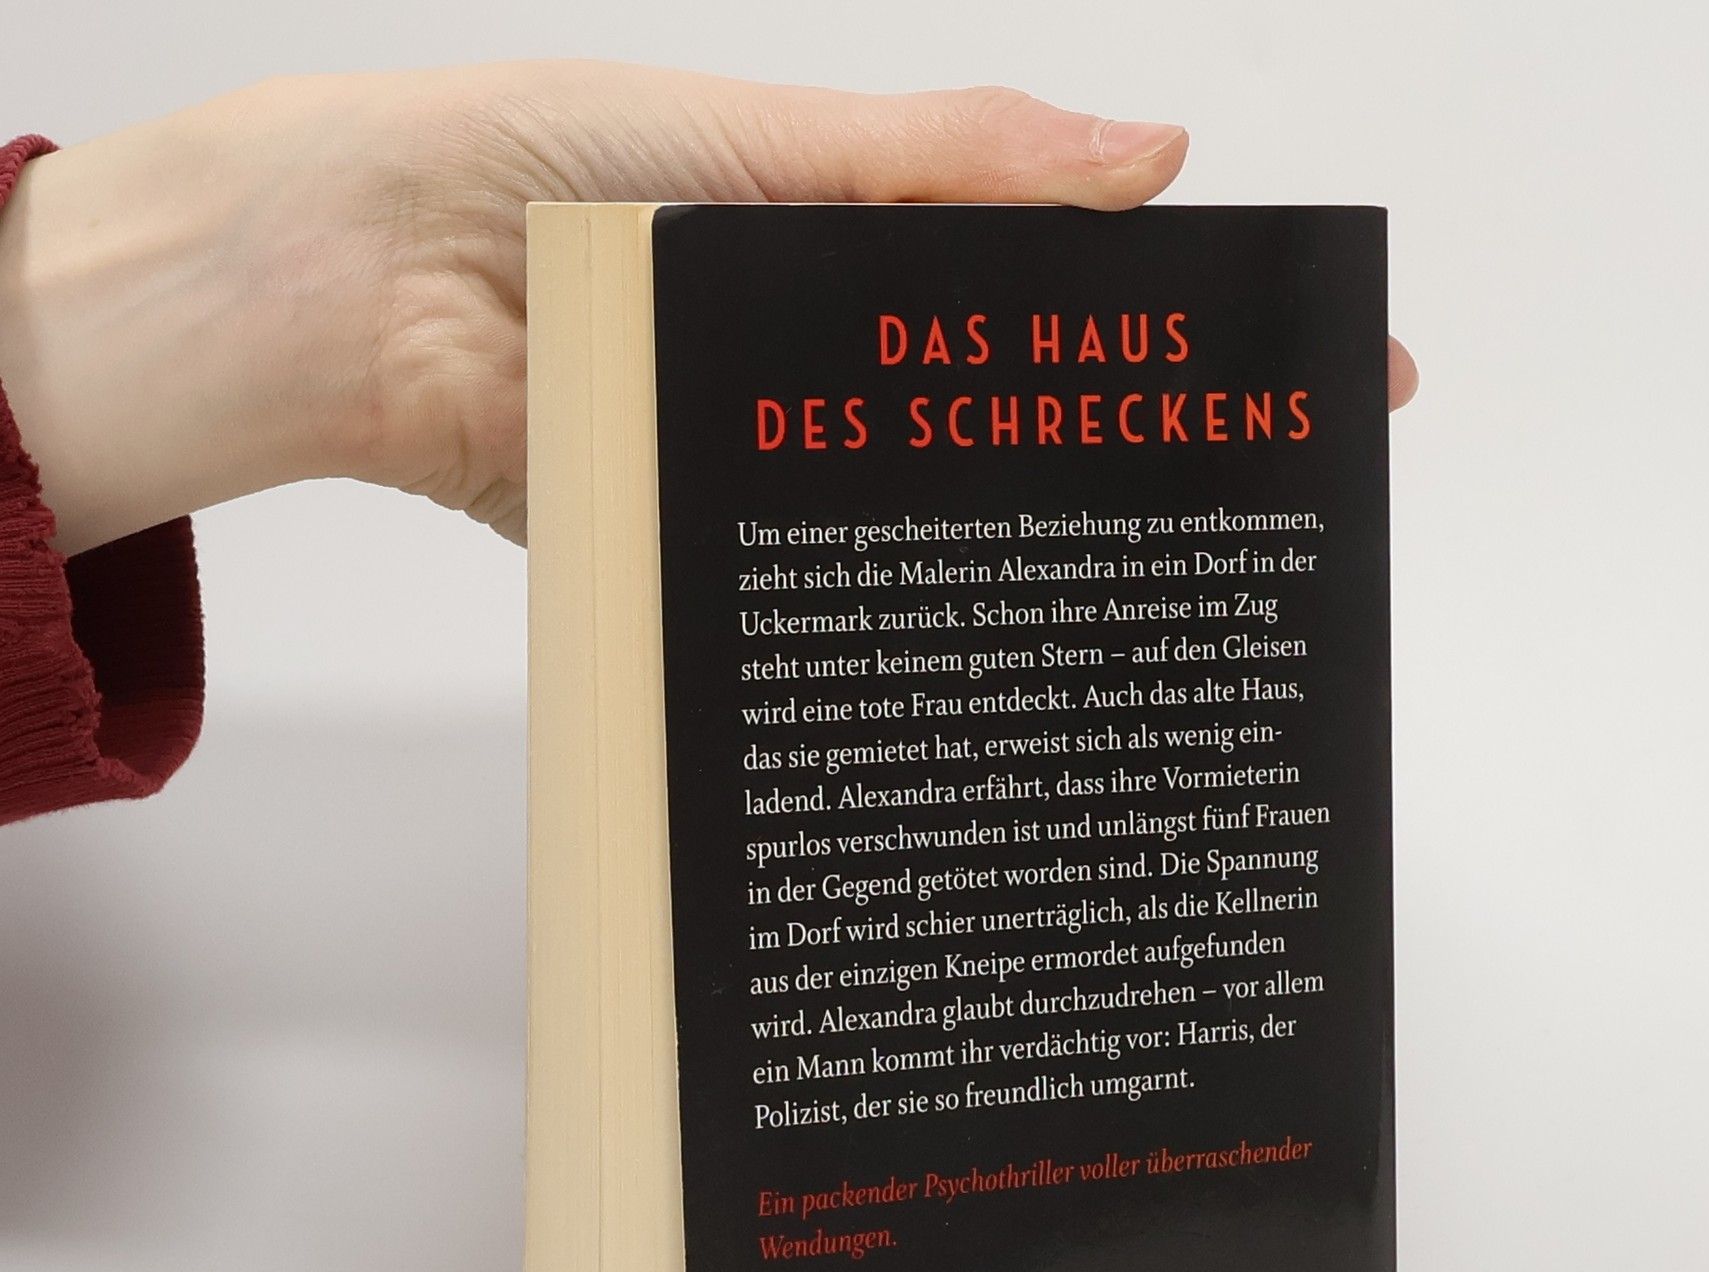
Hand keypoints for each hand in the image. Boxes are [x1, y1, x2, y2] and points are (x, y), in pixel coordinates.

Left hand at [0, 64, 1418, 553]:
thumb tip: (1153, 158)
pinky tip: (968, 662)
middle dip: (1144, 462)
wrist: (352, 292)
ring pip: (927, 515)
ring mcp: (783, 460)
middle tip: (1265, 524)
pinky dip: (884, 622)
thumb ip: (948, 168)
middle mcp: (843, 360)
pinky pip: (817, 585)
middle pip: (1021, 416)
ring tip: (1141, 616)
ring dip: (1018, 557)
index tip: (1330, 369)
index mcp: (871, 241)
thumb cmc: (537, 169)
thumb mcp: (764, 146)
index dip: (1200, 324)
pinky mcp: (712, 541)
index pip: (1075, 284)